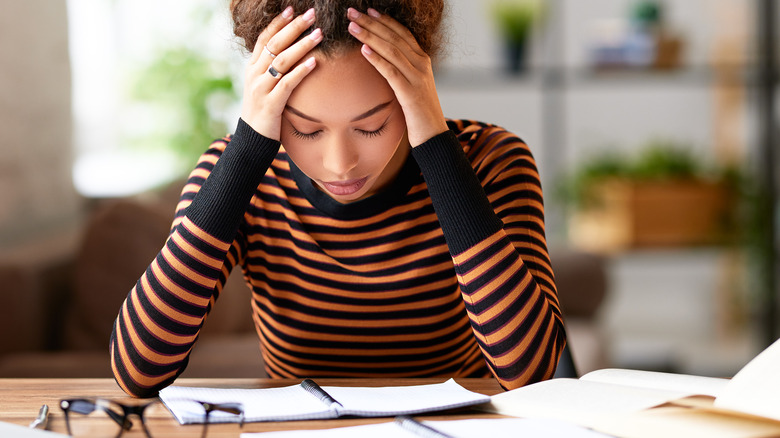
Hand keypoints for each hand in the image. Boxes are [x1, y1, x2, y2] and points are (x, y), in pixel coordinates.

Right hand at [241, 7, 322, 139]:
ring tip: (319, 34)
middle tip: (312, 15)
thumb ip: (274, 70)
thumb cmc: (265, 112)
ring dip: (302, 45)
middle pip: (275, 44)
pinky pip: (287, 84)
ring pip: (282, 61)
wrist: (252, 139)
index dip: (278, 23)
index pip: (264, 38)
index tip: (292, 9)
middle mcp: (254, 74)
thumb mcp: (265, 87)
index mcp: (252, 67)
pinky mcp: (270, 104)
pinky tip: (314, 62)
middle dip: (294, 27)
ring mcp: (261, 89)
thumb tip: (292, 53)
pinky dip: (301, 71)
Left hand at [347, 8, 448, 146]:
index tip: (368, 11)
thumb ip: (401, 71)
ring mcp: (418, 78)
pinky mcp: (411, 93)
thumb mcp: (411, 86)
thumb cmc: (419, 112)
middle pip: (394, 37)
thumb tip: (380, 60)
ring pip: (391, 50)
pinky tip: (363, 50)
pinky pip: (391, 72)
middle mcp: (422, 64)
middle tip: (352, 12)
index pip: (402, 33)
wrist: (434, 134)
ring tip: (352, 27)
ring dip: (370, 36)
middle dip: (371, 23)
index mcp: (422, 60)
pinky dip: (377, 59)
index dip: (384, 20)